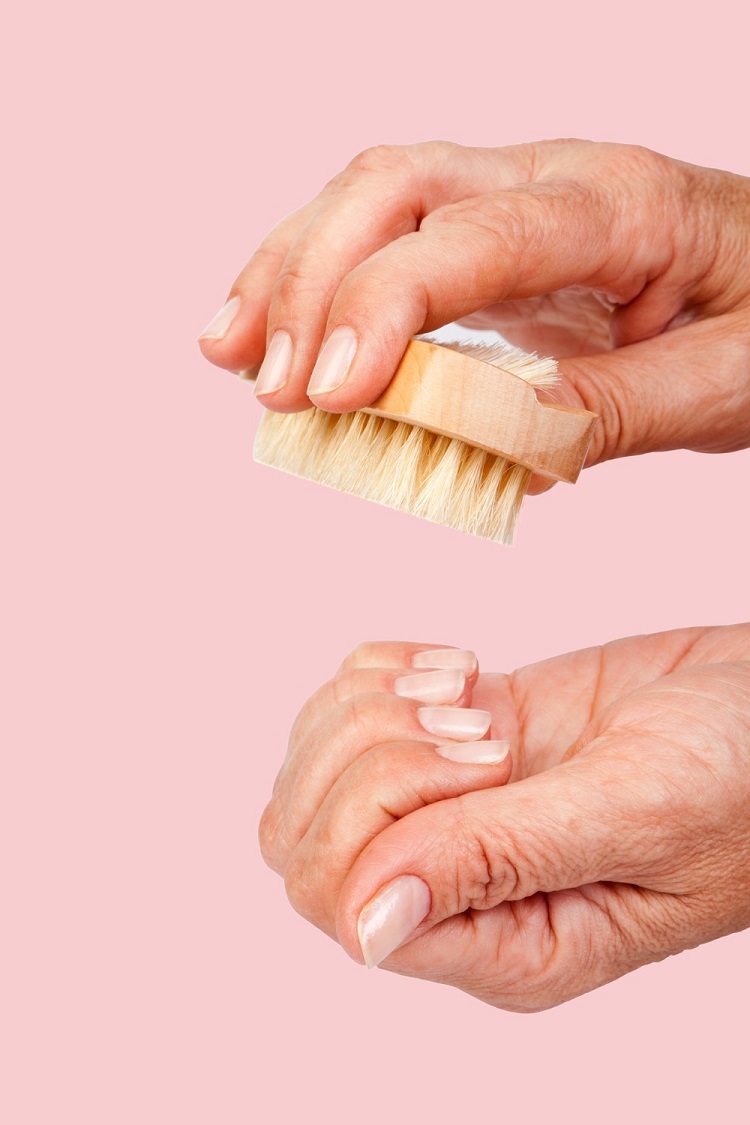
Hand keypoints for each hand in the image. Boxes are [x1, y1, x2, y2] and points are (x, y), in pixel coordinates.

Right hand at [200, 140, 749, 473]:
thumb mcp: (722, 381)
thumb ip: (613, 409)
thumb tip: (497, 436)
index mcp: (623, 207)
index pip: (475, 236)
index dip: (387, 305)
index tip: (331, 391)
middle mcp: (552, 180)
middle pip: (396, 187)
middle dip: (314, 281)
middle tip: (272, 387)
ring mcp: (512, 197)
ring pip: (372, 196)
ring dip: (290, 270)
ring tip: (229, 352)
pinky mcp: (487, 235)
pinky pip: (385, 235)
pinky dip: (316, 280)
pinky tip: (272, 329)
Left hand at [259, 627, 749, 1011]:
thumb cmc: (743, 780)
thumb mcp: (634, 817)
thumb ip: (500, 862)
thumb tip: (366, 921)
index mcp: (501, 945)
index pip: (340, 900)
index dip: (378, 809)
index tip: (486, 756)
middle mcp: (458, 888)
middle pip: (308, 832)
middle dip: (374, 751)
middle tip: (480, 727)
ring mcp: (449, 808)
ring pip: (319, 760)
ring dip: (380, 705)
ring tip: (475, 698)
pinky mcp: (454, 739)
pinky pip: (355, 701)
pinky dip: (387, 668)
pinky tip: (464, 670)